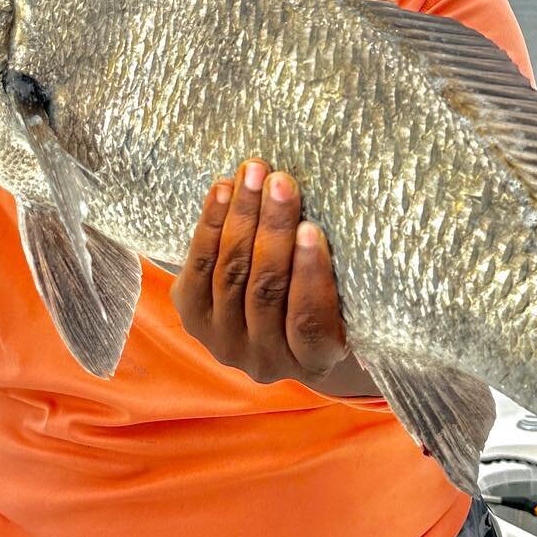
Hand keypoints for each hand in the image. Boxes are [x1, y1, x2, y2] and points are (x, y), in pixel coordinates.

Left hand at [171, 158, 379, 397]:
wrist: (267, 321)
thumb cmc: (323, 298)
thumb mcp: (341, 299)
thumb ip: (338, 273)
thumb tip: (343, 206)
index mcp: (313, 362)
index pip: (308, 322)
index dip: (309, 275)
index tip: (312, 229)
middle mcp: (265, 361)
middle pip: (265, 289)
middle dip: (272, 229)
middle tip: (281, 183)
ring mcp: (224, 342)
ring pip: (231, 274)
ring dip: (242, 216)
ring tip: (253, 174)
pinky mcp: (193, 318)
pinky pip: (199, 268)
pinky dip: (210, 224)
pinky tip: (223, 190)